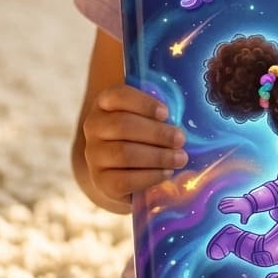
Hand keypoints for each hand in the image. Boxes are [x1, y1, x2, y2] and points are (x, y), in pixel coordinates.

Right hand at [82, 84, 186, 204]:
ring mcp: (93, 155)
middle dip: (157, 133)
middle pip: (123, 126)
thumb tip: (183, 119)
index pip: (118, 95)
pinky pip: (124, 180)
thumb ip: (158, 113)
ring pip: (124, 153)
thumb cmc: (143, 135)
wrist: (123, 170)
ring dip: (157, 156)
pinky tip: (166, 173)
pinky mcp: (100, 181)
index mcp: (104, 103)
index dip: (143, 103)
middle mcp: (93, 126)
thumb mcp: (147, 117)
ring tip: (180, 158)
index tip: (166, 113)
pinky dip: (149, 177)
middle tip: (181, 139)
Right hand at [218, 195, 253, 222]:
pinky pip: (229, 199)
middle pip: (227, 205)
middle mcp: (235, 204)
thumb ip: (244, 220)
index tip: (221, 210)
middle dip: (223, 206)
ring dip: (223, 203)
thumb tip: (243, 224)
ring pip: (227, 201)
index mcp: (236, 208)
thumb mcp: (246, 215)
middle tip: (218, 208)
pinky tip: (222, 201)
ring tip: (219, 204)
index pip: (229, 209)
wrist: (251, 202)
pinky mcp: (235, 199)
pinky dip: (225, 200)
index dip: (225, 209)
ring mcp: (235, 201)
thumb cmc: (248, 209)